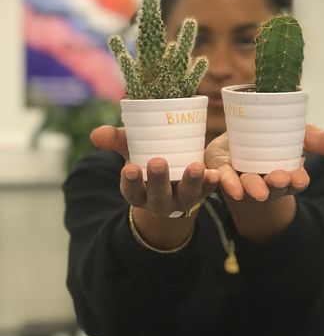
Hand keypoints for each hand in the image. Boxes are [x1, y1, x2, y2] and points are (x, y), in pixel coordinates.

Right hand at [90, 125, 218, 218]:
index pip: (132, 192)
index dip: (131, 182)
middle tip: (158, 163)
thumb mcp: (131, 150)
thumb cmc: (146, 158)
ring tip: (195, 167)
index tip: (129, 169)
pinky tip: (214, 173)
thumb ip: (116, 140)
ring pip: (186, 196)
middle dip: (158, 181)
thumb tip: (96, 134)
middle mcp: (159, 201)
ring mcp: (181, 199)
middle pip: (158, 196)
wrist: (173, 177)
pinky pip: (207, 191)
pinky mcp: (201, 194)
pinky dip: (210, 183)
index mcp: (139, 192)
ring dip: (191, 182)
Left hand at [204, 124, 323, 202]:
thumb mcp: (299, 136)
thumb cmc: (273, 138)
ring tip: (258, 190)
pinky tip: (231, 187)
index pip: (295, 181)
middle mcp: (265, 180)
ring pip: (248, 185)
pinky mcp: (222, 171)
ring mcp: (242, 178)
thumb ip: (318, 140)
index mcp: (285, 174)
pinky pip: (223, 179)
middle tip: (279, 180)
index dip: (297, 181)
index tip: (299, 179)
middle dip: (276, 185)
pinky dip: (227, 183)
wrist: (241, 135)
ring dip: (253, 187)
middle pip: (272, 186)